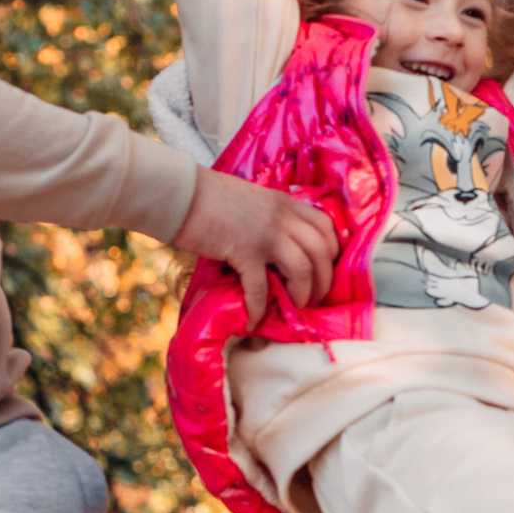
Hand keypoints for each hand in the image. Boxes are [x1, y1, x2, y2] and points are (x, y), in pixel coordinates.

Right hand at [169, 164, 338, 327]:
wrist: (180, 192)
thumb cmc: (209, 196)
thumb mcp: (253, 199)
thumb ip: (270, 218)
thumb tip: (277, 247)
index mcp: (285, 203)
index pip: (325, 226)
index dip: (332, 252)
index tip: (326, 269)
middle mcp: (282, 217)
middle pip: (321, 251)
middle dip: (324, 280)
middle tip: (315, 298)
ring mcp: (265, 234)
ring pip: (302, 269)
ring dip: (302, 294)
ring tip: (294, 307)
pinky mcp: (243, 251)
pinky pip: (260, 287)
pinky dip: (259, 308)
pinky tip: (254, 319)